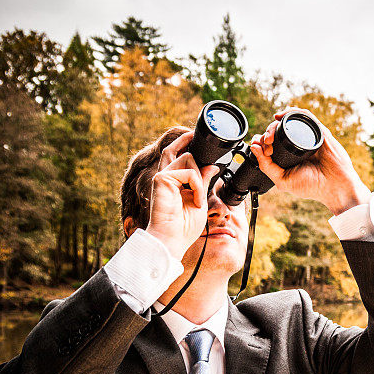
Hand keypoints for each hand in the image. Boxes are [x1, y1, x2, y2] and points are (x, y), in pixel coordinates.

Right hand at [144, 130, 219, 259]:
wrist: (172, 239)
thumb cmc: (184, 226)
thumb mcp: (199, 198)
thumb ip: (203, 180)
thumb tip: (212, 165)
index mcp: (173, 181)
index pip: (176, 153)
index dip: (184, 141)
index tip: (194, 134)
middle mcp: (166, 176)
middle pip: (183, 151)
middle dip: (195, 154)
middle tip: (200, 158)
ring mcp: (162, 176)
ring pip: (188, 159)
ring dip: (200, 180)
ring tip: (198, 200)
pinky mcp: (161, 179)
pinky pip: (189, 172)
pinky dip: (197, 187)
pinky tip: (196, 201)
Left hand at [250, 107, 371, 214]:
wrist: (334, 187)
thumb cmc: (313, 186)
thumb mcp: (282, 180)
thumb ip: (266, 166)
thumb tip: (253, 147)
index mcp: (289, 155)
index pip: (272, 141)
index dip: (262, 141)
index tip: (259, 148)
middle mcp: (297, 144)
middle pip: (277, 130)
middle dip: (267, 134)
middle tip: (266, 143)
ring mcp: (308, 137)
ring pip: (289, 121)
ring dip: (275, 123)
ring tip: (271, 134)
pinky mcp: (319, 131)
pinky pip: (304, 116)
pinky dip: (291, 112)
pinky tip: (281, 116)